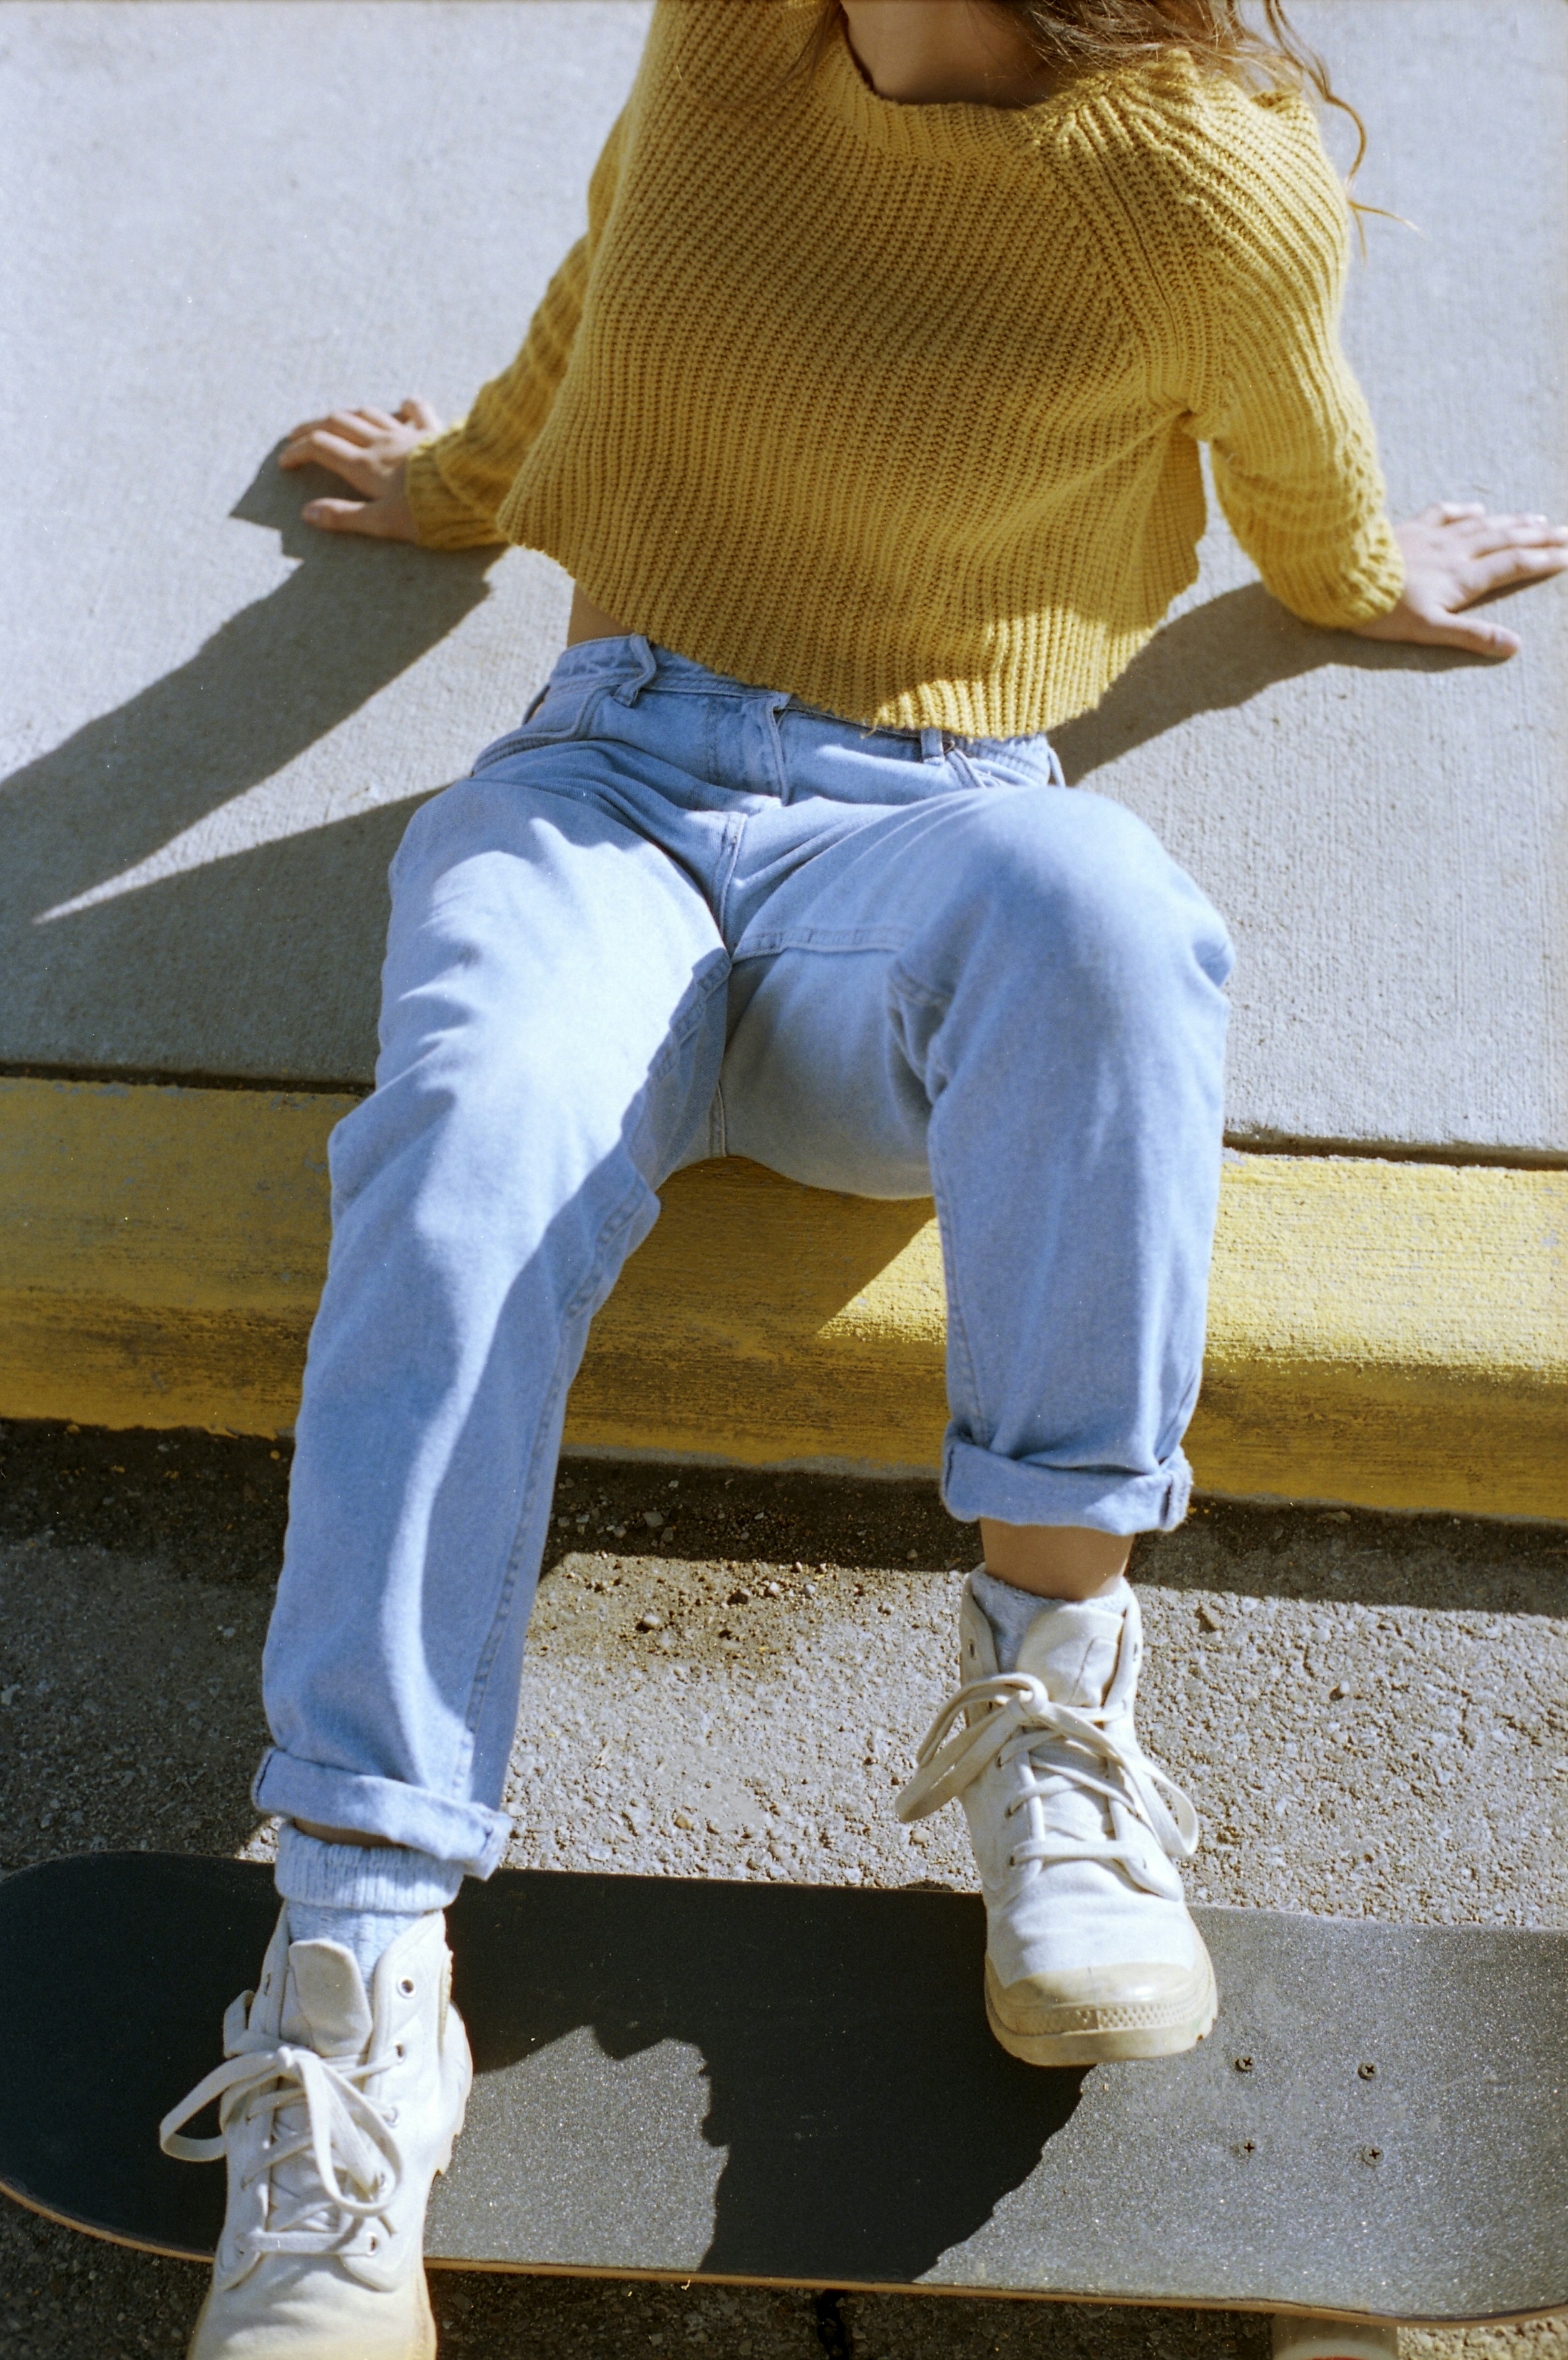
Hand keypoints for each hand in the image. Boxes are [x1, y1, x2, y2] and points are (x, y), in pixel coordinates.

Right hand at [277, 397, 443, 539]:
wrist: (473, 490)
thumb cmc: (429, 512)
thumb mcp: (383, 523)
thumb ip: (344, 517)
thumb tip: (307, 514)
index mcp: (365, 466)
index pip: (320, 448)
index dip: (298, 451)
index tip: (285, 462)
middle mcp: (381, 442)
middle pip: (337, 423)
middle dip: (311, 427)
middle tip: (296, 436)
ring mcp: (407, 433)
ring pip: (368, 413)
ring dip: (347, 416)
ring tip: (336, 423)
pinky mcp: (433, 431)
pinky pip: (416, 409)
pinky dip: (404, 406)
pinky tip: (402, 407)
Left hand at [1353, 502, 1567, 657]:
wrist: (1341, 581)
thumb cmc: (1383, 612)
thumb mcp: (1430, 631)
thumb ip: (1472, 637)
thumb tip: (1514, 646)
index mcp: (1463, 578)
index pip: (1514, 566)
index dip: (1544, 561)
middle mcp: (1455, 552)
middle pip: (1506, 541)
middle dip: (1539, 538)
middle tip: (1566, 533)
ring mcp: (1432, 538)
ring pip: (1482, 526)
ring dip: (1512, 522)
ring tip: (1537, 520)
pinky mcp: (1409, 530)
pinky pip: (1443, 514)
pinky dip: (1464, 511)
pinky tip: (1477, 509)